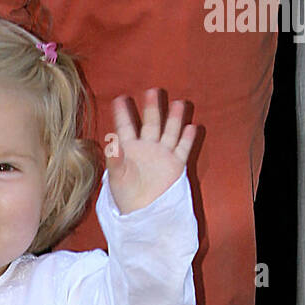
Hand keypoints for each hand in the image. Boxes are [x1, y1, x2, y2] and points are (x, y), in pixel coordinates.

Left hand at [105, 91, 196, 214]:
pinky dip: (187, 138)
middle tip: (153, 91)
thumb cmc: (126, 196)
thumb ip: (116, 159)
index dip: (123, 113)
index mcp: (130, 149)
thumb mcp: (117, 177)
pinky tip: (192, 127)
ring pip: (170, 131)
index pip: (126, 127)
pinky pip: (183, 149)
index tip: (119, 98)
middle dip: (152, 108)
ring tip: (179, 103)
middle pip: (151, 123)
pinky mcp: (175, 166)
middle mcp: (147, 148)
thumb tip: (112, 143)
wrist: (143, 214)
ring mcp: (162, 155)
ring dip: (174, 118)